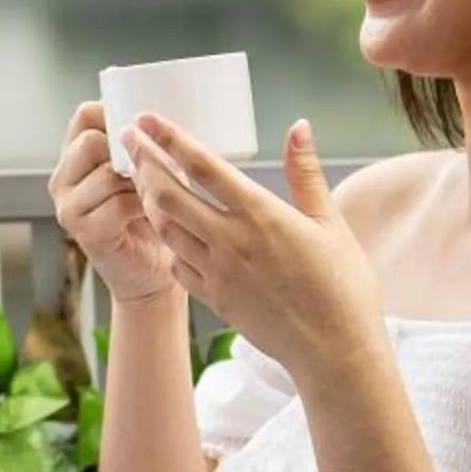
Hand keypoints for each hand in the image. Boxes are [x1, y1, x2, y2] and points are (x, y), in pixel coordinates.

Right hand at [48, 101, 178, 301]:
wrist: (154, 270)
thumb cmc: (155, 216)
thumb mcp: (149, 169)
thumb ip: (142, 144)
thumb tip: (158, 120)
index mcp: (75, 155)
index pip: (85, 115)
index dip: (116, 117)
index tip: (143, 133)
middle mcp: (63, 177)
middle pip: (90, 141)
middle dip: (128, 153)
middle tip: (151, 171)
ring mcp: (68, 205)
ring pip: (106, 173)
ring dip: (141, 182)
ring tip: (155, 195)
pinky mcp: (82, 230)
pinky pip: (116, 204)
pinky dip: (142, 207)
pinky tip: (153, 215)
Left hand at [120, 116, 385, 383]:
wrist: (334, 351)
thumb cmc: (342, 287)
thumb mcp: (331, 223)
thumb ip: (306, 173)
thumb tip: (299, 127)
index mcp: (260, 215)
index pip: (204, 167)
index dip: (170, 139)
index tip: (147, 119)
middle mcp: (230, 241)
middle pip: (168, 195)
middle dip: (143, 163)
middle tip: (128, 140)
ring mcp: (217, 272)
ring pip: (165, 229)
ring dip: (148, 199)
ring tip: (140, 177)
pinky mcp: (213, 299)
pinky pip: (177, 265)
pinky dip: (167, 242)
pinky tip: (168, 230)